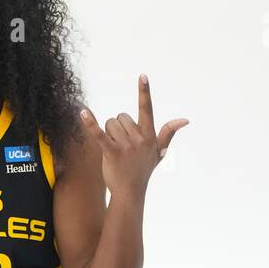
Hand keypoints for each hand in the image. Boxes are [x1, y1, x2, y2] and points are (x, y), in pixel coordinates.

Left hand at [79, 75, 187, 197]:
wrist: (131, 192)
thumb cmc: (143, 169)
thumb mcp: (159, 151)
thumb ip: (168, 133)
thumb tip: (185, 120)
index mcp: (149, 135)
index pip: (146, 109)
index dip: (144, 92)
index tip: (142, 76)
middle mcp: (139, 139)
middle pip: (121, 117)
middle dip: (118, 128)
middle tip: (122, 146)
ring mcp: (126, 146)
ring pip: (110, 124)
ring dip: (109, 134)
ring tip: (115, 150)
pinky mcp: (112, 153)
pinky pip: (99, 134)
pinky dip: (90, 123)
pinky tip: (83, 113)